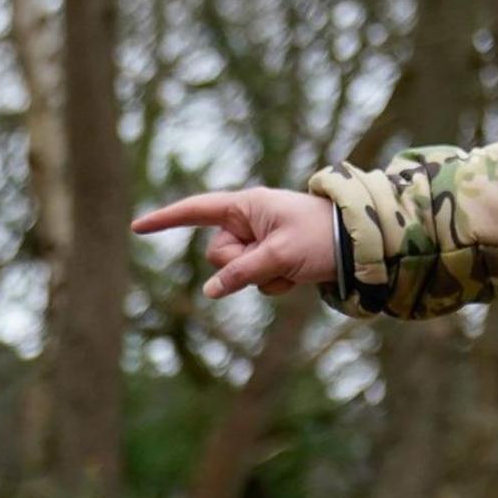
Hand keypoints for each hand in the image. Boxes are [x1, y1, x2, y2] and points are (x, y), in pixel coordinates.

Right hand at [132, 186, 340, 298]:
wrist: (361, 243)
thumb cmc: (320, 236)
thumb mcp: (279, 255)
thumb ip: (241, 272)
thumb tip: (210, 291)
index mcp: (246, 206)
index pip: (196, 211)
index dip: (166, 220)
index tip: (137, 227)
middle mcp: (249, 221)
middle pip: (218, 254)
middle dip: (241, 264)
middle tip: (275, 259)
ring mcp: (259, 241)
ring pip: (236, 272)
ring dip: (262, 276)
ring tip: (292, 265)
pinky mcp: (270, 258)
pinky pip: (255, 281)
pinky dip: (274, 282)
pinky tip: (297, 273)